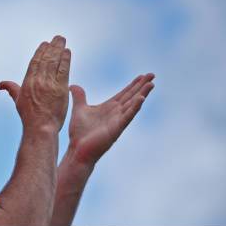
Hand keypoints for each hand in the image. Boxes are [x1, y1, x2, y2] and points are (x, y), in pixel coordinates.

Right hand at [0, 35, 70, 132]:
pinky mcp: (60, 88)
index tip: (45, 44)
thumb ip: (11, 89)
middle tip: (57, 38)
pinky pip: (63, 69)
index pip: (35, 63)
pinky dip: (65, 59)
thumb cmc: (29, 117)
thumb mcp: (18, 101)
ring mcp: (49, 83)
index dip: (40, 52)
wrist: (40, 127)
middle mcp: (38, 81)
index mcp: (27, 82)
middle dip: (51, 47)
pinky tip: (67, 52)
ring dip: (59, 49)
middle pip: (45, 59)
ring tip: (62, 40)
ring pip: (54, 61)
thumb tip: (0, 84)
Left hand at [0, 73, 154, 164]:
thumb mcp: (79, 110)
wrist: (77, 150)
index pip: (124, 94)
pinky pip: (128, 116)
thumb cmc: (79, 133)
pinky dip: (135, 107)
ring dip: (142, 94)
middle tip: (152, 75)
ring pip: (133, 104)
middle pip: (131, 96)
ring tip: (151, 84)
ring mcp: (117, 121)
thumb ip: (79, 97)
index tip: (142, 75)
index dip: (133, 85)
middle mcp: (115, 113)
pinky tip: (142, 98)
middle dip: (142, 86)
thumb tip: (73, 85)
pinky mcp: (116, 129)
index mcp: (108, 108)